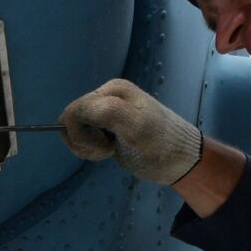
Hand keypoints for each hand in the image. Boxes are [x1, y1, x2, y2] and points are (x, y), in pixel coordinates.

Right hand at [58, 79, 202, 184]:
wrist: (180, 160)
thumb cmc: (160, 144)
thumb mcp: (137, 125)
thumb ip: (106, 112)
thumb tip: (75, 112)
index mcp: (112, 90)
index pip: (74, 110)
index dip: (82, 134)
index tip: (108, 144)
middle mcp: (105, 97)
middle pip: (70, 120)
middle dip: (84, 141)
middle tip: (109, 149)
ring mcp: (103, 113)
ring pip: (72, 130)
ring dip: (86, 147)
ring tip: (110, 150)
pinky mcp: (103, 128)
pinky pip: (80, 137)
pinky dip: (88, 150)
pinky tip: (108, 151)